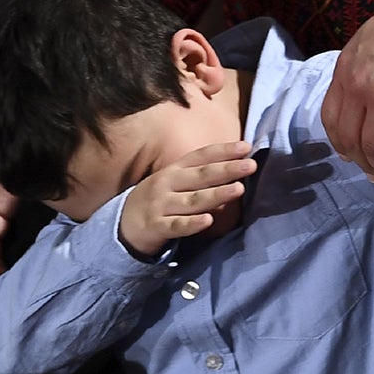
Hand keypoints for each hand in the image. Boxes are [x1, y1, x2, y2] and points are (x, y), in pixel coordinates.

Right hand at [117, 139, 256, 258]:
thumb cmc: (158, 199)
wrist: (122, 224)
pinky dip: (192, 223)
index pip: (201, 156)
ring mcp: (161, 205)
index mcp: (174, 170)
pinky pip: (177, 226)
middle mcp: (167, 183)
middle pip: (200, 175)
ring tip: (238, 189)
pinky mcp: (156, 227)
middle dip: (226, 169)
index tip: (246, 147)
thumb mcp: (172, 181)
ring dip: (216, 194)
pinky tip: (208, 220)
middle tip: (250, 165)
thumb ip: (198, 175)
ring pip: (192, 200)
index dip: (223, 151)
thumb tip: (233, 166)